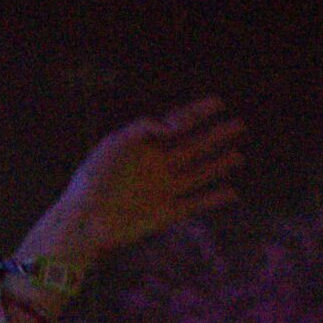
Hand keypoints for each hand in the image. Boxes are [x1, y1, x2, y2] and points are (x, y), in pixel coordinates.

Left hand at [14, 97, 244, 271]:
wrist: (83, 220)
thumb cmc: (92, 180)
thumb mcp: (113, 143)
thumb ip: (142, 127)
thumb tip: (172, 126)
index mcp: (144, 147)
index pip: (176, 125)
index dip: (197, 113)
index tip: (217, 102)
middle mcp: (157, 167)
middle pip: (193, 148)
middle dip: (215, 136)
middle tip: (239, 125)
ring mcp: (162, 190)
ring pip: (198, 175)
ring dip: (218, 165)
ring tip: (238, 155)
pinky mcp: (165, 214)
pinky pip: (194, 205)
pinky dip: (213, 199)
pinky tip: (231, 192)